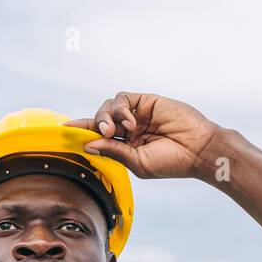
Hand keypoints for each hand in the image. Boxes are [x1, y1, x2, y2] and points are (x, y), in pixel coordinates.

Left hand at [63, 92, 221, 180]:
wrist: (198, 151)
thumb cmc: (171, 162)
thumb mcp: (137, 162)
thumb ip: (114, 151)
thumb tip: (89, 145)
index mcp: (125, 146)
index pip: (97, 137)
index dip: (80, 133)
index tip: (63, 132)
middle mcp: (128, 129)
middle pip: (99, 120)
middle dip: (93, 125)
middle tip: (103, 133)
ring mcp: (137, 114)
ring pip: (108, 107)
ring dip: (105, 117)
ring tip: (115, 129)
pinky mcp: (146, 101)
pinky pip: (123, 99)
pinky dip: (120, 109)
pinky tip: (130, 122)